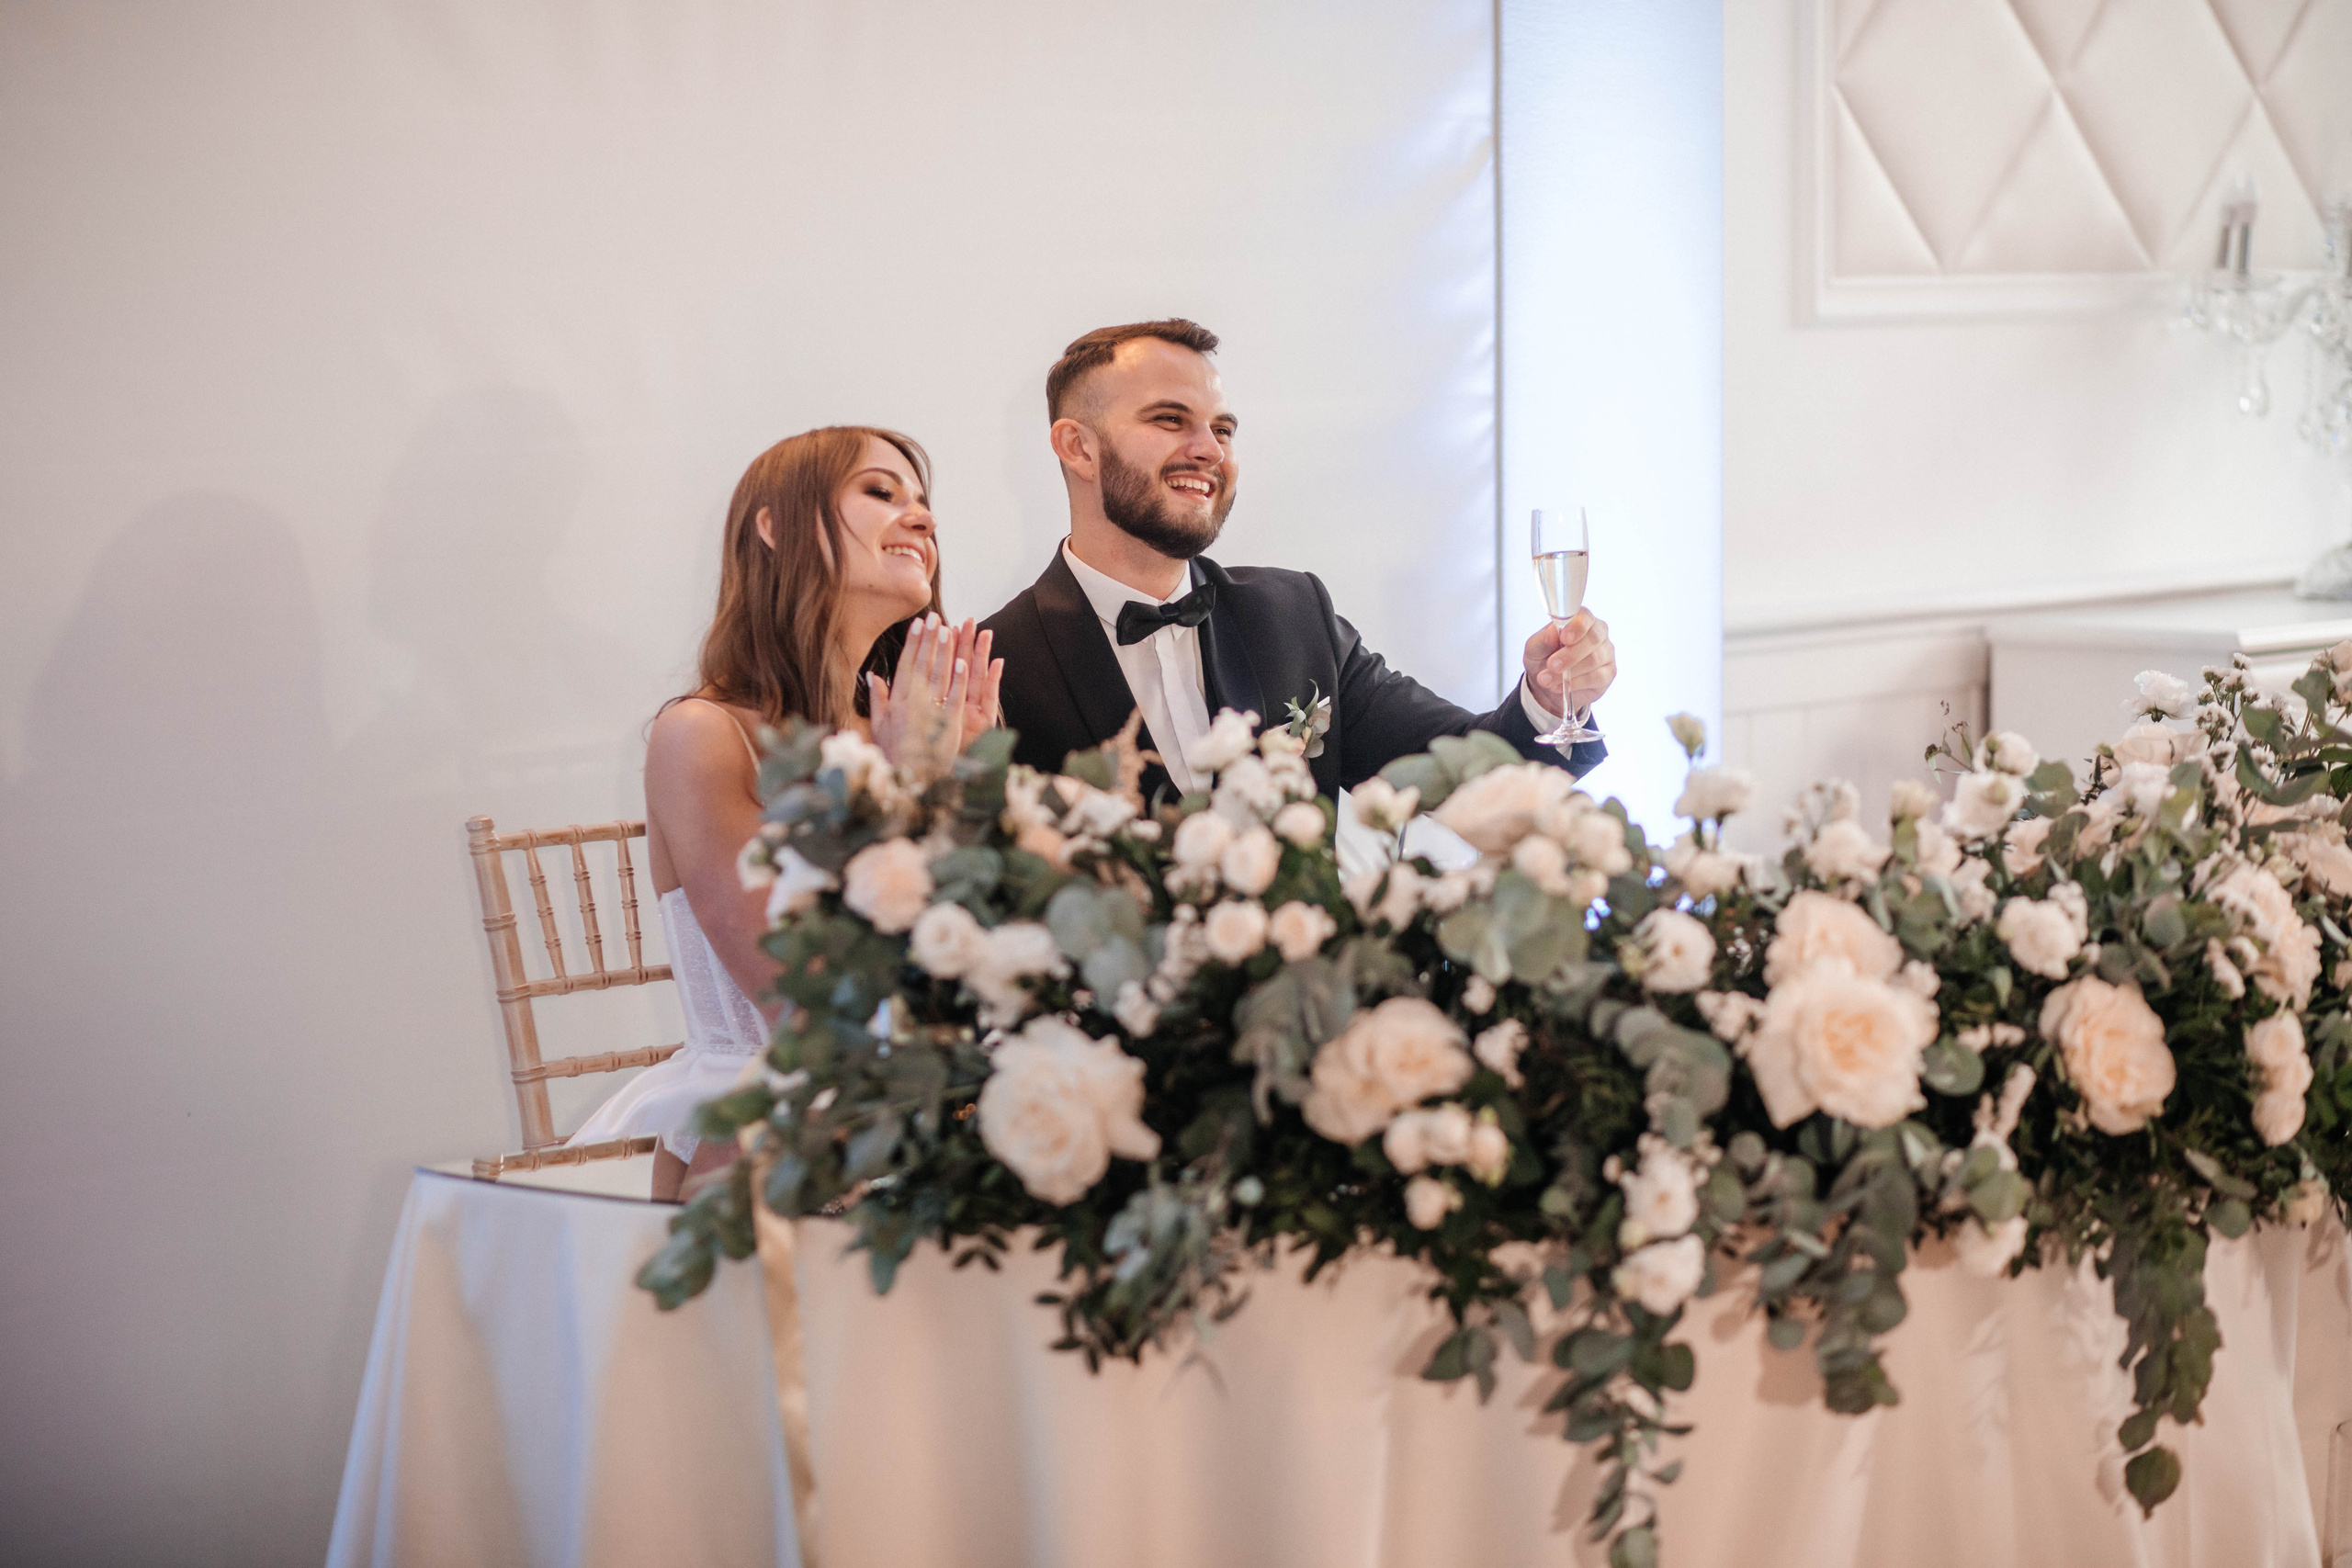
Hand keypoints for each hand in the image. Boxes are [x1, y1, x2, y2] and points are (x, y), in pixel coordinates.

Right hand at [869, 616, 1000, 776]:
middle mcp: (912, 704)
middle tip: (936, 617)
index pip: (906, 665)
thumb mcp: (879, 727)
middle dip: (930, 639)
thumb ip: (878, 699)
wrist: (909, 781)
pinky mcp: (949, 724)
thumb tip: (872, 674)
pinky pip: (954, 698)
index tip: (918, 624)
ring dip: (944, 651)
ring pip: (939, 676)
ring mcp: (931, 713)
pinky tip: (963, 662)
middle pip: (923, 665)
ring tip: (950, 629)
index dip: (913, 643)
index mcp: (896, 702)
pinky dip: (958, 679)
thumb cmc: (894, 754)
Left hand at [1522, 610, 1615, 719]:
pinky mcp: (1608, 673)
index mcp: (1580, 620)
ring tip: (1548, 679)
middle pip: (1593, 639)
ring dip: (1568, 672)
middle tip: (1552, 665)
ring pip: (1594, 660)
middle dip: (1570, 654)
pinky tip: (1562, 686)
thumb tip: (1552, 632)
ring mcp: (1605, 653)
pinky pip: (1596, 677)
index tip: (1564, 638)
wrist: (1546, 685)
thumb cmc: (1543, 659)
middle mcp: (1597, 633)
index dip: (1576, 627)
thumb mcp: (1534, 649)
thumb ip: (1543, 639)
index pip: (1585, 617)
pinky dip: (1576, 683)